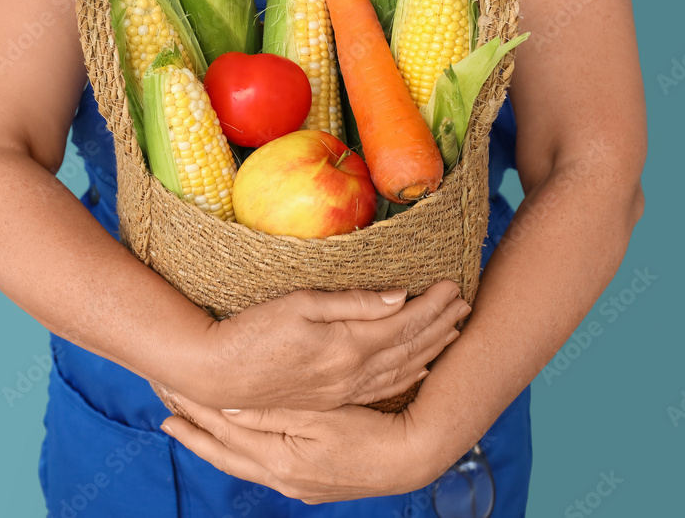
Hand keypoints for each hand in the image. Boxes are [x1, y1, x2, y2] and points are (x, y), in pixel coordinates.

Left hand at [161, 393, 448, 502]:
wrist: (411, 458)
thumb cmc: (370, 429)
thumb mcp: (321, 415)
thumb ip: (274, 412)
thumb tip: (227, 405)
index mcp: (278, 459)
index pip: (222, 430)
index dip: (194, 408)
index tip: (169, 388)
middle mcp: (280, 478)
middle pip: (223, 454)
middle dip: (192, 432)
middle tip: (164, 414)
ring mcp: (295, 485)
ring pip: (240, 463)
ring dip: (212, 445)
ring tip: (187, 429)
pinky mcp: (309, 485)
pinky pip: (259, 468)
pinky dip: (239, 454)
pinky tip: (236, 446)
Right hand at [186, 280, 469, 409]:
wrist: (218, 376)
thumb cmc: (252, 332)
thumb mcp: (300, 304)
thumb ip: (351, 302)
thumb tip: (398, 297)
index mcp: (347, 346)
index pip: (404, 323)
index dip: (432, 305)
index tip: (453, 286)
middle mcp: (353, 373)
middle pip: (411, 347)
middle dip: (441, 325)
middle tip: (466, 304)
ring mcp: (344, 389)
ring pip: (402, 370)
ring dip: (431, 350)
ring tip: (453, 332)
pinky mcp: (333, 398)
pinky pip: (383, 388)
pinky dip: (408, 375)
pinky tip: (419, 367)